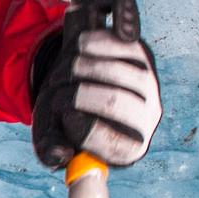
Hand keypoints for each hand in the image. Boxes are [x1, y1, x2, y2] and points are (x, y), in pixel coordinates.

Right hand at [30, 0, 161, 168]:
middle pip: (119, 103)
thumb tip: (63, 155)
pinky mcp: (141, 50)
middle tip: (57, 91)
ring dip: (83, 67)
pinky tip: (82, 44)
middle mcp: (147, 116)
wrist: (71, 75)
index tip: (64, 117)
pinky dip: (99, 41)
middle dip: (79, 95)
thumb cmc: (61, 114)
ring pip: (120, 70)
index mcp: (129, 146)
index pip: (122, 147)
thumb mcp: (50, 135)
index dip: (90, 133)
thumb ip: (52, 150)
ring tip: (67, 69)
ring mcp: (148, 82)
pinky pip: (122, 42)